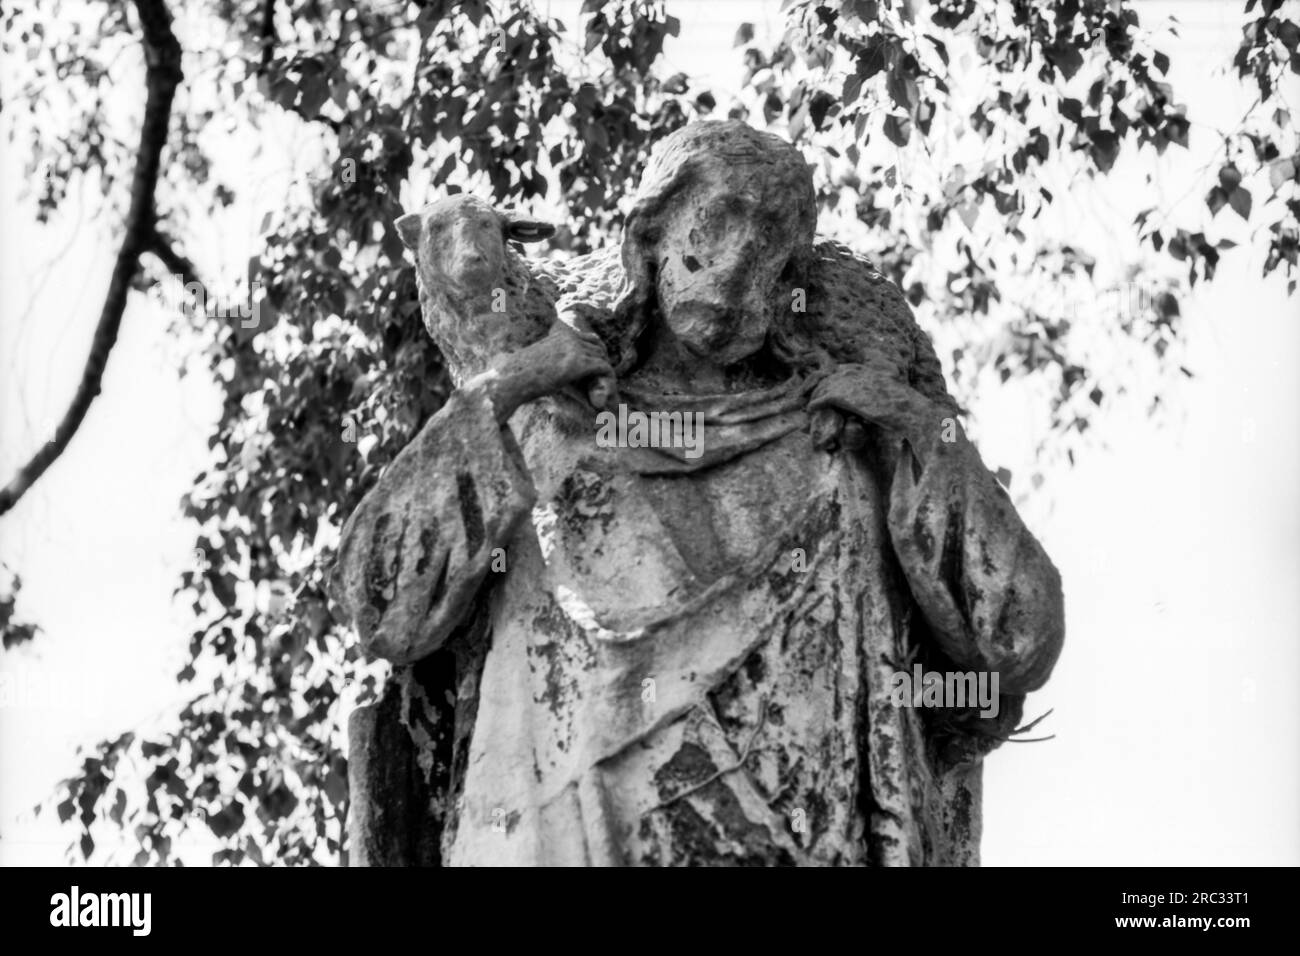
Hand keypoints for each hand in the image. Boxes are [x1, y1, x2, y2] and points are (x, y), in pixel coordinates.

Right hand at [480, 317, 615, 421]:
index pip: (590, 338)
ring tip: (603, 392)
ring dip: (604, 376)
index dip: (597, 354)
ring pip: (602, 358)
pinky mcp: (578, 362)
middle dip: (603, 365)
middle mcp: (569, 336)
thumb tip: (563, 372)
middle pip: (599, 347)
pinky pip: (604, 369)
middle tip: (602, 384)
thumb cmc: (519, 375)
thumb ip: (556, 360)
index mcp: (560, 333)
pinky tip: (601, 396)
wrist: (511, 379)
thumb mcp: (541, 361)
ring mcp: (574, 348)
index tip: (598, 371)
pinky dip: (607, 382)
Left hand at [807, 359, 943, 451]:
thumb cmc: (906, 409)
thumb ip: (878, 392)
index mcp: (870, 370)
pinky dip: (816, 403)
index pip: (843, 369)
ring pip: (825, 386)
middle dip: (819, 386)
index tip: (825, 387)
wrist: (911, 413)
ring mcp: (852, 383)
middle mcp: (859, 373)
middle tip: (811, 396)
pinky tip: (811, 409)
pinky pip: (824, 397)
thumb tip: (874, 402)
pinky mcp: (847, 396)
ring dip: (815, 396)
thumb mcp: (892, 394)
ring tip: (810, 406)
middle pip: (830, 376)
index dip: (832, 379)